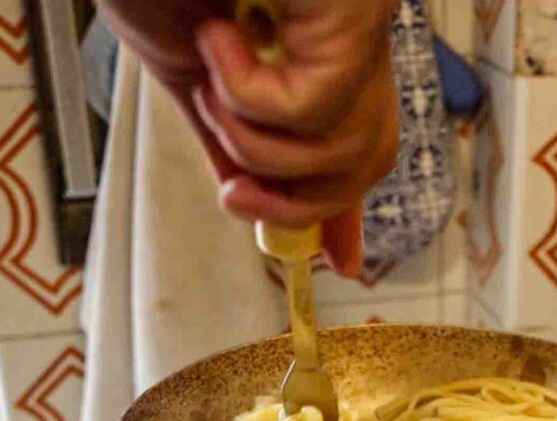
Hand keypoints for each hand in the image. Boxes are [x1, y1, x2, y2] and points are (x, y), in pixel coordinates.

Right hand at [96, 0, 399, 275]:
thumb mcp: (191, 77)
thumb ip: (232, 141)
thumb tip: (248, 198)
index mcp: (319, 57)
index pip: (356, 147)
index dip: (346, 209)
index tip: (341, 259)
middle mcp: (350, 45)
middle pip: (365, 165)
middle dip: (295, 205)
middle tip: (234, 195)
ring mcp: (358, 28)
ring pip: (343, 151)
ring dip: (254, 142)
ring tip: (211, 73)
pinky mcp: (355, 16)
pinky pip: (314, 111)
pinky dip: (248, 94)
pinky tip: (222, 34)